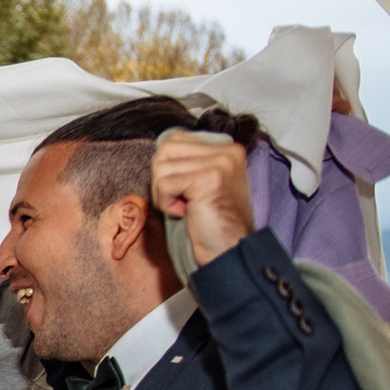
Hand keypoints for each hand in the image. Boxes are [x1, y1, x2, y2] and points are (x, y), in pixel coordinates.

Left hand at [152, 131, 255, 265]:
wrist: (228, 250)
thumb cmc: (211, 222)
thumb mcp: (203, 182)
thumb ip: (188, 161)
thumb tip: (160, 148)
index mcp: (227, 148)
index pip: (175, 139)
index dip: (169, 168)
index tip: (187, 190)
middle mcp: (227, 151)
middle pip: (165, 149)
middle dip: (163, 179)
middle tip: (184, 200)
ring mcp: (220, 163)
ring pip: (161, 166)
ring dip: (164, 193)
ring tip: (187, 207)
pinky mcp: (209, 179)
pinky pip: (164, 184)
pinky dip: (166, 203)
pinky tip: (186, 212)